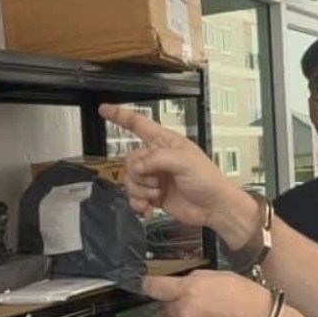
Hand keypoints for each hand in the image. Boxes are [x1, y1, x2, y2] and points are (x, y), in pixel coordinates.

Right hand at [99, 104, 253, 239]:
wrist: (213, 207)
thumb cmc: (207, 180)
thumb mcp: (184, 161)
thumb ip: (157, 159)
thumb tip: (138, 166)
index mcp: (165, 142)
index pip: (138, 124)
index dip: (120, 116)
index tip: (104, 109)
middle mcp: (158, 158)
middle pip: (130, 159)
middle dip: (139, 173)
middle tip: (157, 181)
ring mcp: (154, 177)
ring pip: (130, 179)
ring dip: (140, 190)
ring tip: (157, 193)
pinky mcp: (153, 194)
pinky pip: (133, 196)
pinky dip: (137, 203)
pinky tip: (147, 207)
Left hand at [141, 271, 274, 316]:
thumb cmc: (250, 301)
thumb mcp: (223, 276)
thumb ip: (196, 279)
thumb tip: (180, 283)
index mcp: (189, 291)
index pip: (154, 287)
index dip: (149, 284)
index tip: (147, 285)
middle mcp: (184, 313)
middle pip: (169, 308)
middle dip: (181, 305)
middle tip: (206, 305)